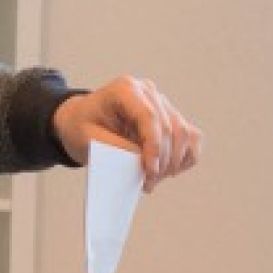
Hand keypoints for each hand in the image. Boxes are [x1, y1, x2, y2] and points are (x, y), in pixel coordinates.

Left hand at [54, 76, 204, 187]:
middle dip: (162, 161)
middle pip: (169, 127)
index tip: (150, 170)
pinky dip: (184, 157)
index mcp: (125, 89)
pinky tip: (167, 171)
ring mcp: (162, 103)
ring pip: (183, 133)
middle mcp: (148, 91)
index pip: (149, 116)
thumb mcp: (88, 139)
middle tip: (148, 183)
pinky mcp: (171, 117)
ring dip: (173, 162)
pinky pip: (191, 138)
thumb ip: (116, 147)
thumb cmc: (81, 127)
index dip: (154, 145)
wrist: (81, 121)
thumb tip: (143, 159)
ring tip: (153, 180)